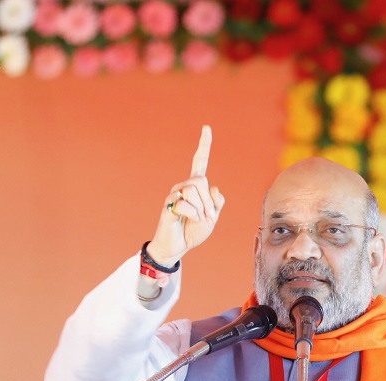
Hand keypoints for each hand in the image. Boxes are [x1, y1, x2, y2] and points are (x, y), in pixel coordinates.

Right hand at [146, 125, 225, 264]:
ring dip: (201, 208)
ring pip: (193, 190)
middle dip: (209, 201)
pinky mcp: (168, 205)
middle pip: (201, 180)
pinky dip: (193, 215)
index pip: (200, 161)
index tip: (206, 128)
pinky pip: (184, 203)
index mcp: (196, 186)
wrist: (178, 246)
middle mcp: (183, 186)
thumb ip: (217, 202)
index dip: (204, 145)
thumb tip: (213, 188)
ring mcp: (174, 194)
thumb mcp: (213, 216)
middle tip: (208, 217)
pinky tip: (188, 220)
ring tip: (198, 219)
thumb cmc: (194, 230)